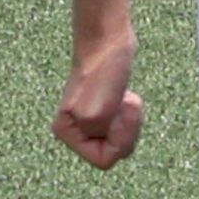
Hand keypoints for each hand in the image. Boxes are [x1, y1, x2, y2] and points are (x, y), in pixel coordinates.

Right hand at [53, 38, 146, 169]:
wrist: (108, 38)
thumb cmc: (102, 71)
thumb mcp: (98, 114)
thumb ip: (101, 141)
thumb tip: (110, 152)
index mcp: (67, 133)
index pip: (103, 160)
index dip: (118, 140)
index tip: (116, 113)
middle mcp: (75, 129)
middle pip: (114, 152)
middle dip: (126, 131)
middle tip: (122, 104)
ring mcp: (89, 120)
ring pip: (121, 140)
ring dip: (130, 122)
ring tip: (124, 98)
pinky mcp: (104, 109)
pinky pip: (125, 128)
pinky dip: (131, 115)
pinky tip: (125, 97)